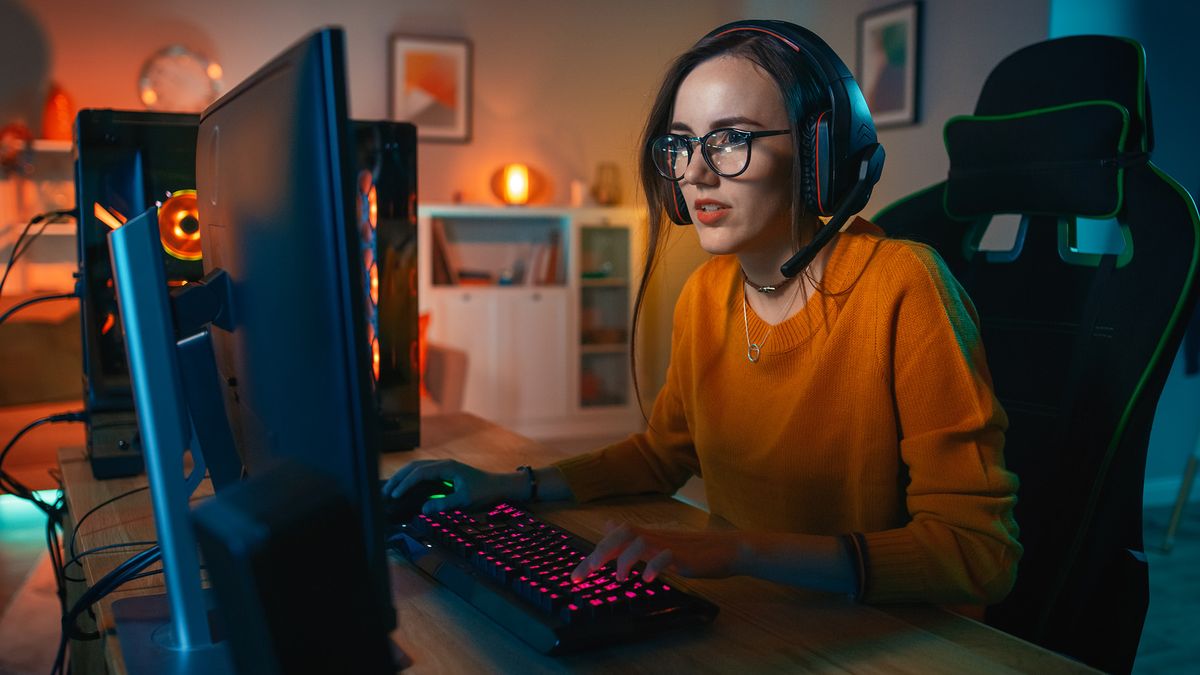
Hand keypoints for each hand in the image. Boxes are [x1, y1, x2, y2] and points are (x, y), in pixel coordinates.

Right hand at [382, 459, 522, 513]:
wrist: (500, 486)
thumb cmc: (485, 492)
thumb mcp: (465, 500)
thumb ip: (444, 504)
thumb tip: (424, 509)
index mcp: (447, 467)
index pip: (419, 472)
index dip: (405, 483)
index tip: (394, 495)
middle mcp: (443, 464)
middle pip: (414, 467)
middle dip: (398, 478)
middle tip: (385, 492)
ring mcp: (444, 467)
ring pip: (417, 468)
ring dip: (403, 478)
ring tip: (390, 490)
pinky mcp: (445, 473)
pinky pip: (424, 473)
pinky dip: (411, 479)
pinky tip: (405, 488)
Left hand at [570, 521, 745, 583]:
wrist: (729, 549)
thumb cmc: (694, 549)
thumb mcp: (658, 543)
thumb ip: (633, 537)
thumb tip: (609, 524)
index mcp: (647, 536)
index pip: (614, 537)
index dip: (593, 554)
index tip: (576, 577)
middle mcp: (655, 536)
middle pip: (621, 534)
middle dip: (598, 554)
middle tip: (583, 576)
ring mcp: (670, 544)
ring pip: (640, 541)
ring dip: (625, 560)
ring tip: (620, 579)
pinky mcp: (685, 555)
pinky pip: (666, 556)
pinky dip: (654, 567)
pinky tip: (647, 580)